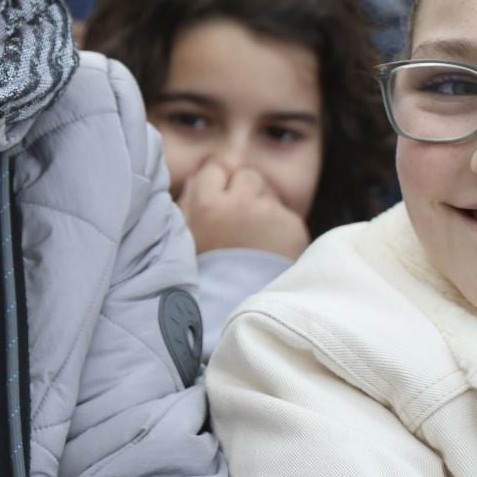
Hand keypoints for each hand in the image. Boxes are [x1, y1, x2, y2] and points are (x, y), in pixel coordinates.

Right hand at [175, 161, 308, 259]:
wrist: (244, 308)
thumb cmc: (208, 272)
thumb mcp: (183, 237)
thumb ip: (185, 203)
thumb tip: (197, 178)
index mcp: (207, 203)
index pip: (215, 167)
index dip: (215, 183)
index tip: (216, 199)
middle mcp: (240, 202)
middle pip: (246, 174)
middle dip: (243, 189)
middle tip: (237, 217)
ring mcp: (270, 213)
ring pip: (268, 192)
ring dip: (262, 205)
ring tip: (254, 234)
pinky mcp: (293, 226)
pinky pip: (285, 213)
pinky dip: (279, 225)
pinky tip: (269, 246)